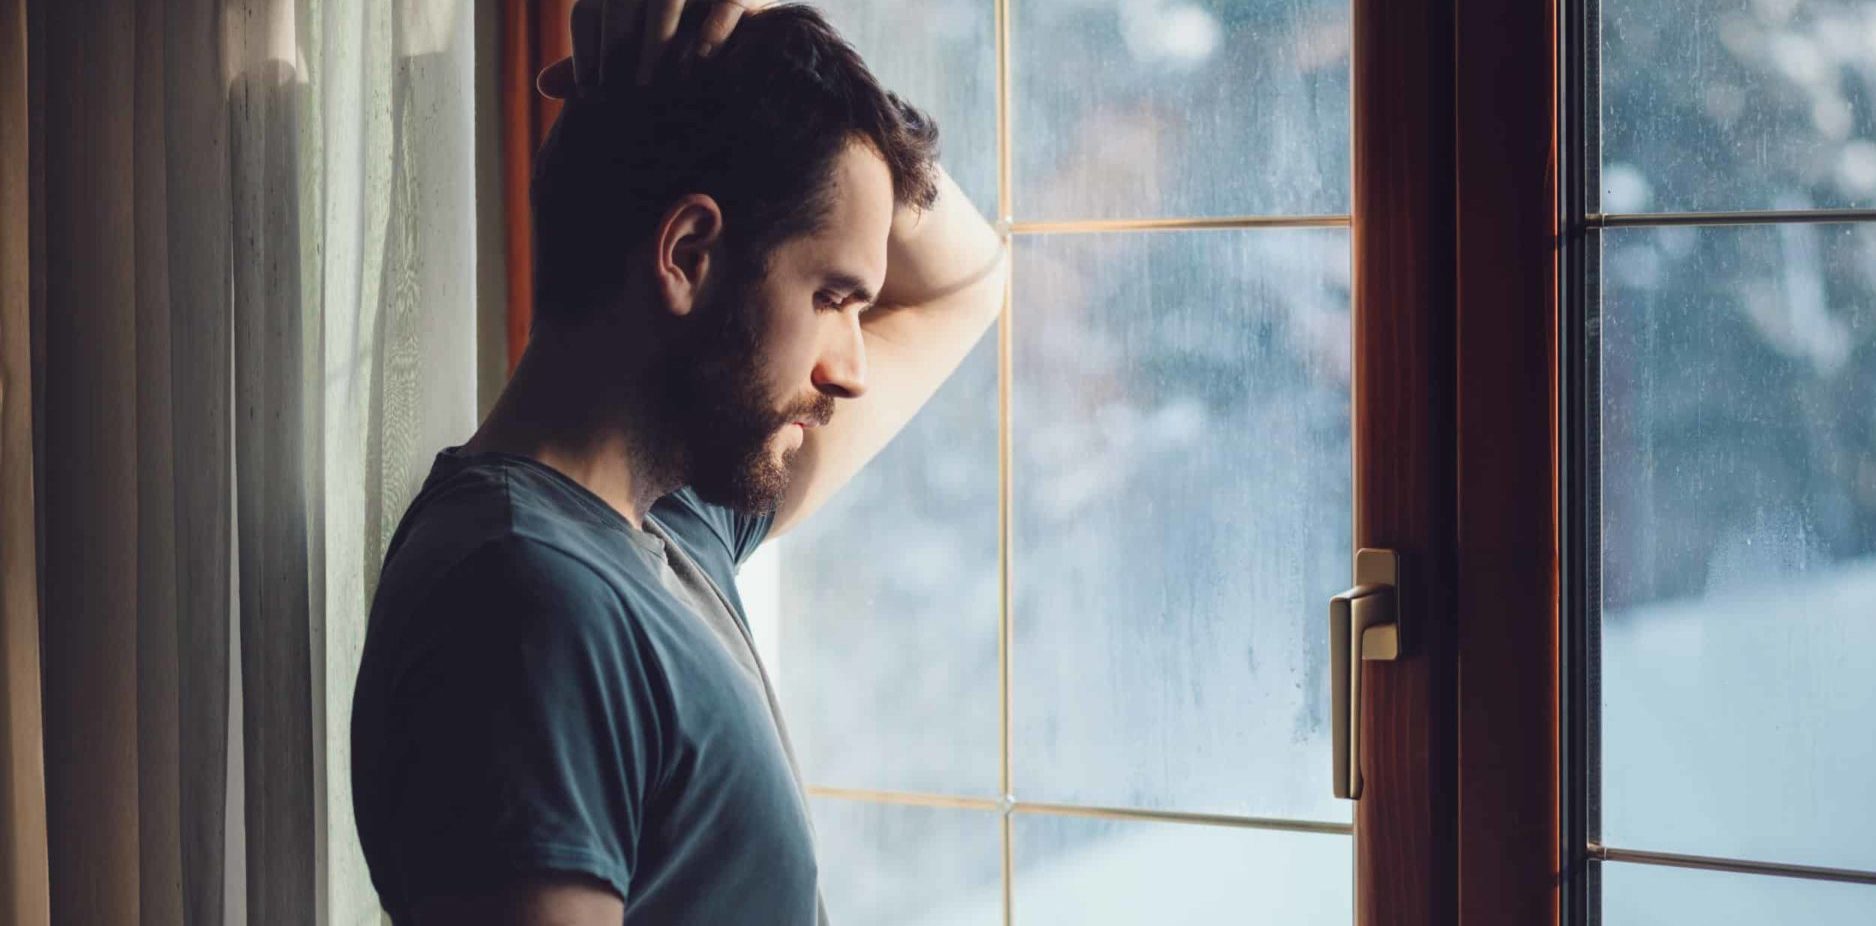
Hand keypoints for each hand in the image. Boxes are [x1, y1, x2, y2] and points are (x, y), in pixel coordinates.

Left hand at [567, 0, 764, 91]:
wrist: (741, 4)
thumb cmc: (681, 29)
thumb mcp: (635, 41)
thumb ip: (595, 58)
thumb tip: (543, 87)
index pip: (589, 13)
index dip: (585, 53)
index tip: (589, 94)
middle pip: (621, 3)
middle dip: (616, 50)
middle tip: (616, 95)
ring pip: (667, 0)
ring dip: (655, 43)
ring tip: (650, 85)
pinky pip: (725, 3)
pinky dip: (709, 33)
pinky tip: (699, 66)